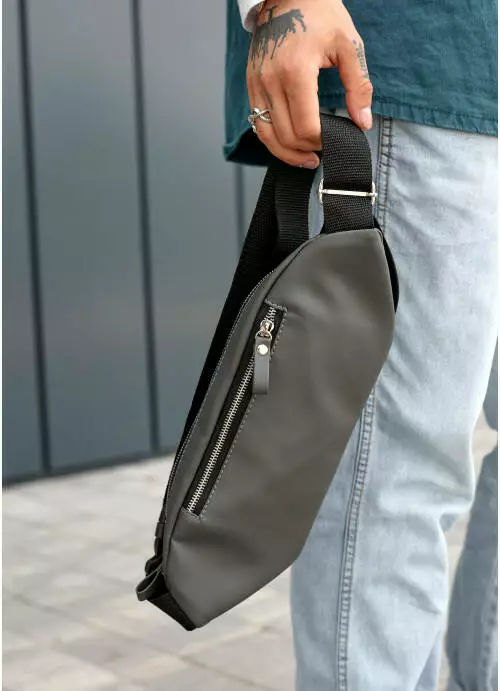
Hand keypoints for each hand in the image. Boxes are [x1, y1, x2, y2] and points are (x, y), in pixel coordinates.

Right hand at [246, 0, 372, 167]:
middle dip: (306, 151)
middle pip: (286, 137)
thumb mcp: (349, 45)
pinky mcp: (251, 84)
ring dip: (287, 153)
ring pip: (266, 136)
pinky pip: (257, 123)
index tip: (335, 139)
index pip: (306, 127)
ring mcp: (256, 83)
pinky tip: (289, 144)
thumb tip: (363, 123)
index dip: (322, 141)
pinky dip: (273, 139)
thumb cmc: (319, 14)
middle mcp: (271, 80)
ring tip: (306, 158)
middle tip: (324, 152)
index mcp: (296, 71)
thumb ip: (358, 86)